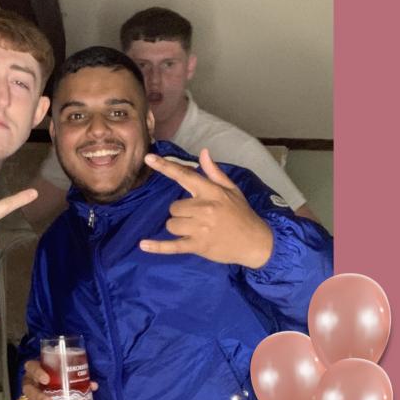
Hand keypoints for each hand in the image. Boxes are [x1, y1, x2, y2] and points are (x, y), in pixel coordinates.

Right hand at [17, 358, 97, 399]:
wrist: (45, 381)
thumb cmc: (55, 375)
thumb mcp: (63, 374)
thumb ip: (77, 378)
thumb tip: (93, 385)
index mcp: (35, 370)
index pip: (32, 367)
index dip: (37, 373)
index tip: (46, 379)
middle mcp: (29, 383)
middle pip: (28, 389)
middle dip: (39, 397)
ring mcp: (28, 397)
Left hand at [139, 149, 272, 268]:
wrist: (256, 242)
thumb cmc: (242, 214)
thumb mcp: (232, 190)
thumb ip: (214, 173)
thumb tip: (203, 152)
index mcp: (211, 192)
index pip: (184, 176)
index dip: (165, 166)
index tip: (149, 158)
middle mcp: (204, 208)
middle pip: (173, 207)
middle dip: (181, 212)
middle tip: (198, 217)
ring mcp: (200, 228)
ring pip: (171, 224)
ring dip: (178, 227)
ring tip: (196, 230)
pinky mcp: (198, 245)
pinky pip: (172, 246)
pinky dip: (157, 247)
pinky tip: (143, 245)